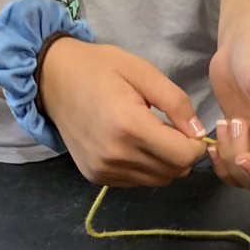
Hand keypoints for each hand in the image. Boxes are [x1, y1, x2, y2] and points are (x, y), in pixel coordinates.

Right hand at [38, 39, 207, 186]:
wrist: (50, 78)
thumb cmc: (99, 68)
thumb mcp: (142, 71)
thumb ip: (176, 102)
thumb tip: (199, 133)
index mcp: (129, 125)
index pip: (183, 156)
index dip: (196, 145)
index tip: (191, 130)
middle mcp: (116, 155)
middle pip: (174, 172)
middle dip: (182, 154)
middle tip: (172, 130)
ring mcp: (104, 169)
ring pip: (159, 180)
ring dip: (165, 162)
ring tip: (151, 135)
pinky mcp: (97, 177)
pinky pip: (138, 181)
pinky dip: (145, 167)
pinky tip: (134, 145)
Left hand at [208, 26, 249, 189]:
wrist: (243, 39)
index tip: (244, 158)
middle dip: (243, 162)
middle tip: (234, 125)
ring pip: (246, 177)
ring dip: (229, 159)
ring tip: (225, 125)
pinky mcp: (241, 141)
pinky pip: (231, 168)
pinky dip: (220, 161)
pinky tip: (216, 139)